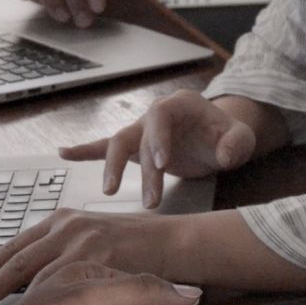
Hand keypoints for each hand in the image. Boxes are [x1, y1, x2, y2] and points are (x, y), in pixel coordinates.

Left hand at [0, 210, 179, 304]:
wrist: (172, 242)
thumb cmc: (132, 245)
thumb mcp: (91, 238)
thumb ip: (63, 250)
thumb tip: (32, 272)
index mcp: (64, 220)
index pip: (19, 244)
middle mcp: (69, 227)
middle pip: (18, 257)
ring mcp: (84, 241)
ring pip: (32, 272)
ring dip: (1, 290)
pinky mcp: (100, 258)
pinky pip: (64, 284)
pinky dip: (40, 300)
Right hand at [61, 89, 257, 208]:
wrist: (218, 137)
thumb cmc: (228, 136)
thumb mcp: (241, 139)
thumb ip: (236, 144)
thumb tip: (224, 155)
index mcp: (179, 105)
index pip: (161, 116)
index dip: (158, 138)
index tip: (161, 164)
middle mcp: (155, 114)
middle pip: (137, 136)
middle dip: (140, 169)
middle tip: (149, 200)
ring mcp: (141, 130)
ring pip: (118, 143)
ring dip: (111, 167)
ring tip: (109, 192)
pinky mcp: (134, 146)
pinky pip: (104, 146)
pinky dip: (85, 151)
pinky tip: (64, 153)